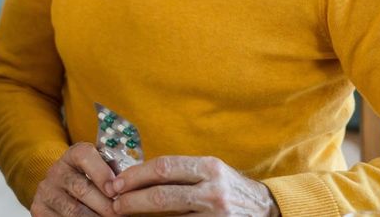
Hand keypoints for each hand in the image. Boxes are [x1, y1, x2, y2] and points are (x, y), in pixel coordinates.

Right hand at [31, 143, 119, 216]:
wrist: (63, 193)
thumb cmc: (92, 183)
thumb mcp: (102, 172)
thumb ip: (114, 176)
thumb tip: (132, 188)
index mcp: (73, 155)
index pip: (84, 155)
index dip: (101, 172)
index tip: (115, 190)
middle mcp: (56, 171)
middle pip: (81, 188)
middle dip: (105, 205)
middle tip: (120, 214)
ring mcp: (46, 191)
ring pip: (73, 210)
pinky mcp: (39, 210)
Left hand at [108, 155, 278, 215]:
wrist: (265, 209)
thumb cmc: (228, 187)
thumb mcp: (210, 171)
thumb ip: (181, 172)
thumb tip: (138, 175)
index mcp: (209, 167)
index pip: (163, 167)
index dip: (136, 175)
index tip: (117, 182)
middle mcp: (213, 190)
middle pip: (161, 195)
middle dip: (132, 199)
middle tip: (114, 201)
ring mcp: (216, 215)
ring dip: (141, 216)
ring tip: (124, 213)